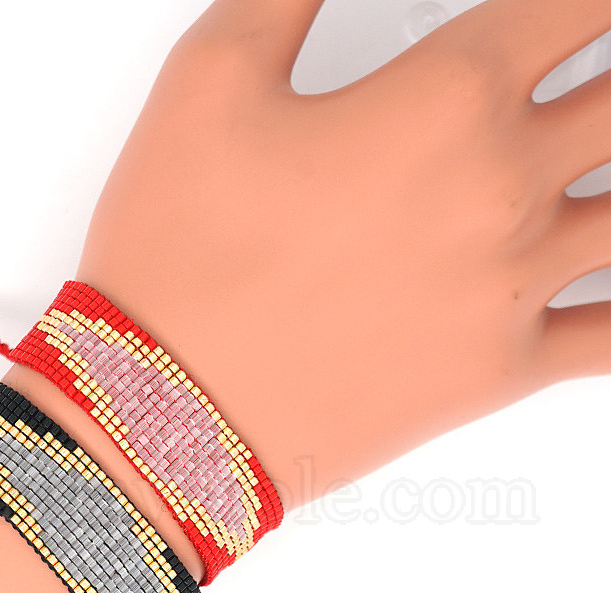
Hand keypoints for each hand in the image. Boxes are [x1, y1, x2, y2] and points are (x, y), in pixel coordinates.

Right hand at [74, 0, 610, 509]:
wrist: (164, 411)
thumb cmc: (178, 258)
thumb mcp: (209, 78)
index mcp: (448, 97)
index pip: (579, 2)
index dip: (582, 3)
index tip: (565, 15)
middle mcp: (503, 188)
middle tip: (591, 75)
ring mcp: (512, 288)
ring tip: (597, 165)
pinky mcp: (497, 373)